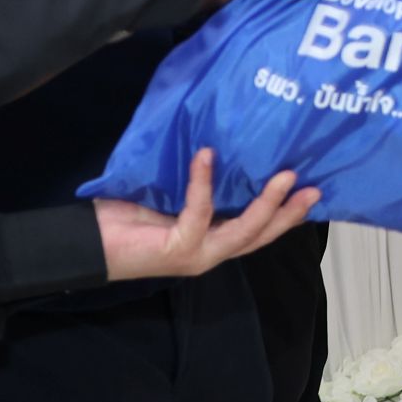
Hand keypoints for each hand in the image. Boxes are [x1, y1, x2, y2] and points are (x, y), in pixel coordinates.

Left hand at [98, 151, 321, 279]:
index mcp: (211, 242)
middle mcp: (209, 252)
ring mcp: (196, 254)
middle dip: (289, 214)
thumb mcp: (169, 198)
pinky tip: (207, 156)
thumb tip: (223, 147)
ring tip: (284, 177)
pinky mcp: (178, 249)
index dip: (286, 216)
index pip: (258, 231)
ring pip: (243, 232)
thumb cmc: (124, 218)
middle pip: (260, 236)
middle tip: (314, 188)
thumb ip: (196, 186)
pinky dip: (204, 183)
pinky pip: (199, 213)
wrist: (87, 244)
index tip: (312, 193)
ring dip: (267, 205)